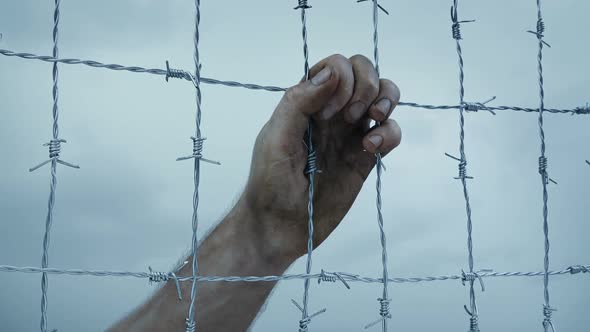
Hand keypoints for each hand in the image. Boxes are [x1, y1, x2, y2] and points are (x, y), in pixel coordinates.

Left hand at [241, 54, 401, 262]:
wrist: (280, 227)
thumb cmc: (269, 183)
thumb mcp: (275, 138)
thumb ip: (299, 102)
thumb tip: (333, 72)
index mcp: (307, 103)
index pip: (336, 67)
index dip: (341, 79)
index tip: (328, 113)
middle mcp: (331, 114)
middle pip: (364, 73)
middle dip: (366, 85)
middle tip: (349, 117)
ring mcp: (350, 135)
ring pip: (383, 97)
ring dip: (385, 100)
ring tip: (372, 120)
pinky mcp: (366, 158)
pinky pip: (391, 132)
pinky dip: (390, 133)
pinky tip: (371, 147)